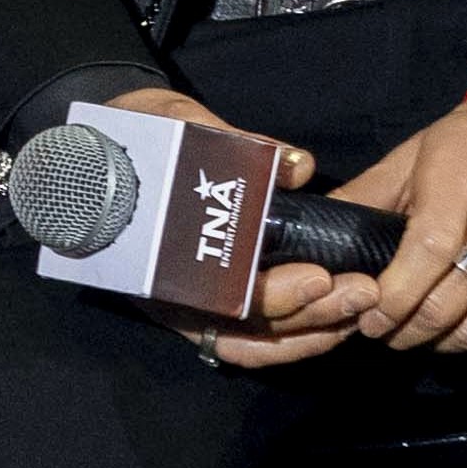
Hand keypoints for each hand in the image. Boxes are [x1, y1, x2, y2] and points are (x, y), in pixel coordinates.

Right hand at [98, 88, 362, 370]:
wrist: (104, 140)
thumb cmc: (135, 133)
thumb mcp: (178, 125)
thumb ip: (233, 143)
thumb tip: (297, 166)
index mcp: (154, 258)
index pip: (220, 297)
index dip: (274, 295)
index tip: (319, 276)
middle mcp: (172, 294)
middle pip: (248, 327)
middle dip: (312, 314)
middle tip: (362, 290)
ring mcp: (192, 305)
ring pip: (258, 342)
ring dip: (314, 330)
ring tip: (362, 302)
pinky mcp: (214, 303)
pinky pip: (259, 338)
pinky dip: (299, 335)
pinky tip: (337, 317)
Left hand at [328, 90, 466, 356]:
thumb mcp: (417, 152)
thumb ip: (369, 192)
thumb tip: (321, 221)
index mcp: (462, 189)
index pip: (425, 257)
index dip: (393, 297)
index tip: (369, 318)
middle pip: (449, 303)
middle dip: (407, 330)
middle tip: (384, 333)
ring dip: (443, 342)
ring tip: (419, 334)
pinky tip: (461, 326)